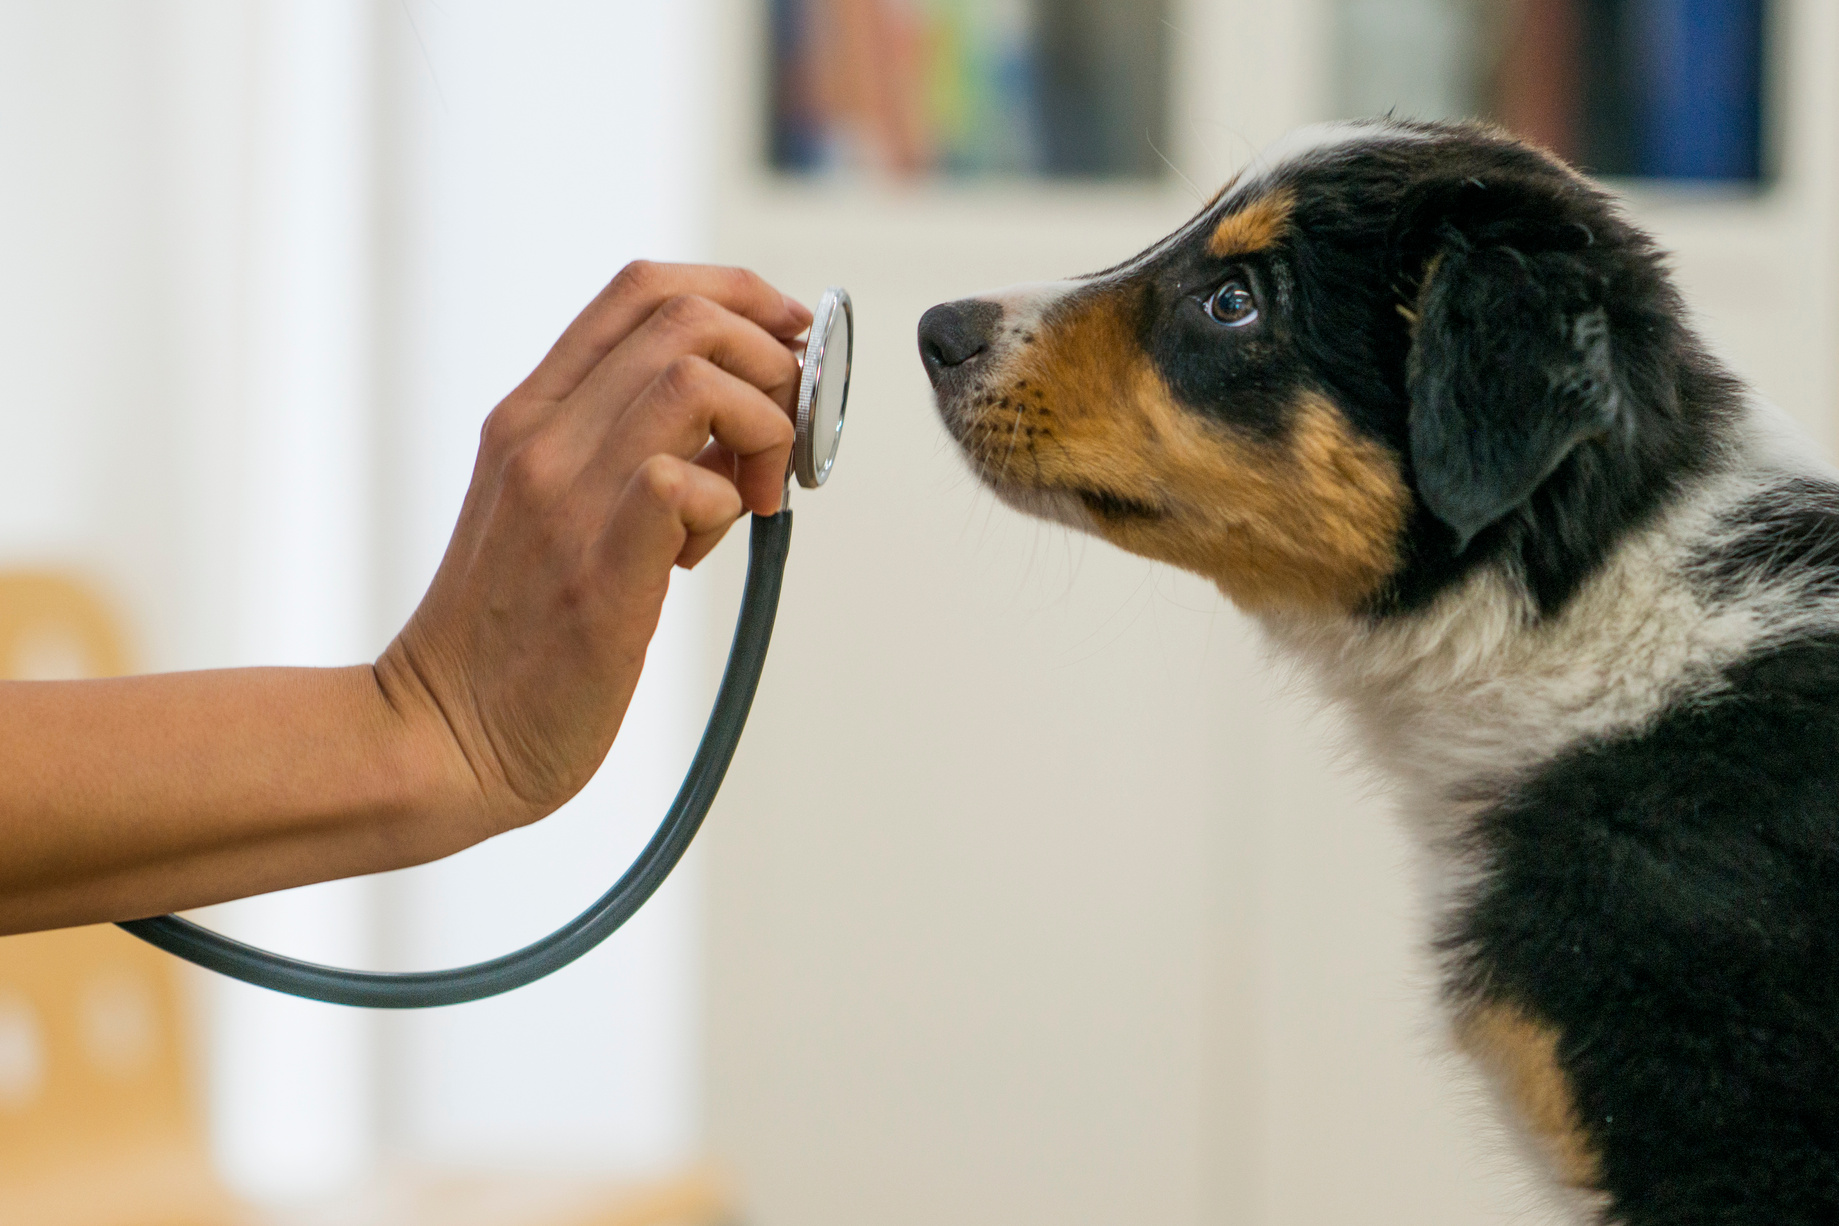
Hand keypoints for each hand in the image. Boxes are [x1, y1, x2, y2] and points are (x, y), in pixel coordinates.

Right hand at [376, 261, 812, 843]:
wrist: (442, 735)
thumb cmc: (512, 635)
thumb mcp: (553, 509)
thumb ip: (626, 450)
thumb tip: (739, 423)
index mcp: (530, 413)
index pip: (643, 288)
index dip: (740, 292)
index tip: (790, 338)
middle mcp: (540, 438)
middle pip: (686, 318)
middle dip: (772, 361)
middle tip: (783, 440)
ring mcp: (563, 499)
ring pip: (695, 382)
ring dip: (760, 428)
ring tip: (752, 498)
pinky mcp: (596, 571)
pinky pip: (684, 482)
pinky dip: (727, 503)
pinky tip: (701, 557)